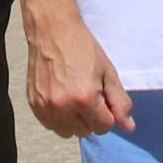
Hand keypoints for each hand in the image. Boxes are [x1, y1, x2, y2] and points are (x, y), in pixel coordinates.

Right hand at [24, 17, 135, 138]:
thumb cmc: (81, 47)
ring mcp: (46, 107)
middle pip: (86, 131)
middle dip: (91, 117)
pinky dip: (59, 117)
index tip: (102, 97)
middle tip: (87, 93)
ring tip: (73, 96)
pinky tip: (61, 97)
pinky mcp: (34, 104)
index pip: (104, 127)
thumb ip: (119, 101)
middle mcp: (63, 106)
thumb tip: (128, 126)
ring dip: (74, 120)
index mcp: (84, 98)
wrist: (52, 30)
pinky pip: (51, 125)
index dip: (107, 113)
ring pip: (68, 132)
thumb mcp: (108, 72)